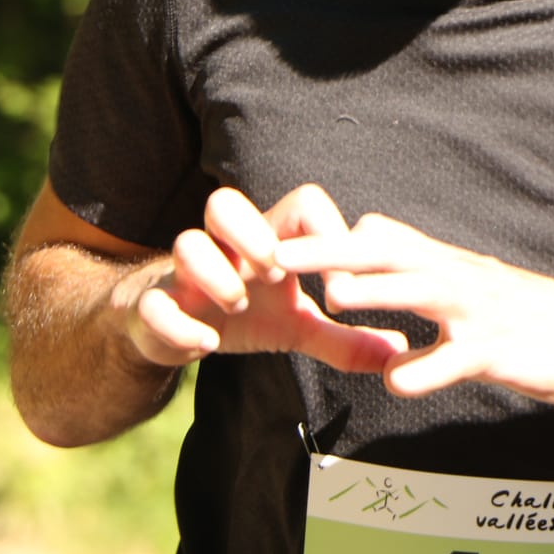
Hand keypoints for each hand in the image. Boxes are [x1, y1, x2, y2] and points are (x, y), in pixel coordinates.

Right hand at [117, 185, 410, 372]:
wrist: (172, 331)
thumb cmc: (243, 313)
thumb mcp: (298, 327)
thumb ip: (346, 339)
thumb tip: (399, 350)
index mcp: (264, 242)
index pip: (300, 204)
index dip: (326, 233)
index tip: (341, 288)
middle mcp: (222, 248)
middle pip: (226, 202)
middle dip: (254, 232)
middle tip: (277, 273)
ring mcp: (184, 275)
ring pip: (185, 243)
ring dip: (217, 273)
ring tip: (241, 305)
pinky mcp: (154, 307)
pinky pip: (155, 304)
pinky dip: (179, 322)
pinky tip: (206, 344)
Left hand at [271, 211, 553, 405]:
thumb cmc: (537, 317)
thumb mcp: (476, 285)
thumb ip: (424, 270)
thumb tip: (373, 248)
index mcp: (449, 265)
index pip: (382, 239)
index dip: (330, 240)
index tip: (279, 240)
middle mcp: (460, 279)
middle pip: (388, 255)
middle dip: (330, 253)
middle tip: (276, 254)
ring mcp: (481, 314)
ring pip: (423, 293)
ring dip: (377, 293)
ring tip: (331, 299)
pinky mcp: (501, 351)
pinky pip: (459, 358)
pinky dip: (427, 369)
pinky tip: (398, 381)